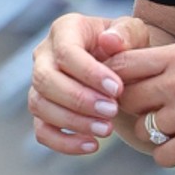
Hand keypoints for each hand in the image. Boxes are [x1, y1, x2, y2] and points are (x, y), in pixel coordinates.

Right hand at [29, 12, 152, 156]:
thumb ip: (126, 33)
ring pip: (40, 106)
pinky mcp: (43, 111)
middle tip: (112, 111)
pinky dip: (63, 142)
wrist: (123, 67)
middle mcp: (44, 55)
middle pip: (45, 79)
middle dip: (79, 99)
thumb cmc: (128, 46)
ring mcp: (39, 84)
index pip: (65, 51)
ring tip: (107, 129)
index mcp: (65, 29)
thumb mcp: (135, 32)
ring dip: (73, 121)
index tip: (117, 89)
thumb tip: (109, 41)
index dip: (89, 73)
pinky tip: (92, 145)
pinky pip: (42, 131)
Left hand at [110, 43, 174, 168]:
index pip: (125, 64)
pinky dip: (172, 154)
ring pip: (144, 129)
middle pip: (128, 98)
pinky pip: (161, 155)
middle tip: (157, 111)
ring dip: (158, 132)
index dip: (118, 78)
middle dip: (138, 107)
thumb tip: (148, 64)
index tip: (125, 87)